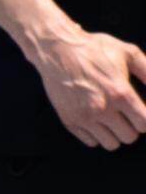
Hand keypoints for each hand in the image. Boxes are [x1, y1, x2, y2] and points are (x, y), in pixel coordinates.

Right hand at [28, 20, 145, 149]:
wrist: (56, 49)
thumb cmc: (94, 49)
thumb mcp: (128, 53)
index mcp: (120, 93)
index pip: (144, 124)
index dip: (144, 119)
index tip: (139, 112)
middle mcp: (102, 108)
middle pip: (129, 137)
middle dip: (131, 127)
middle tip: (125, 115)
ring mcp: (84, 116)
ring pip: (111, 144)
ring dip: (114, 133)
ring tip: (110, 119)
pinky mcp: (69, 119)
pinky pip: (91, 142)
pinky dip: (96, 134)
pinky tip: (94, 119)